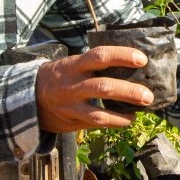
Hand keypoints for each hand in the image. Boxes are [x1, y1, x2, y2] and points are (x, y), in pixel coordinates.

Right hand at [36, 46, 153, 131]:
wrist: (31, 96)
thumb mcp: (72, 64)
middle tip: (148, 95)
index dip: (122, 56)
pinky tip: (128, 119)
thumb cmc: (61, 76)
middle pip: (103, 87)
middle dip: (128, 91)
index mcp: (74, 65)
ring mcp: (71, 105)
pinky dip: (115, 122)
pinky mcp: (71, 121)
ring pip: (99, 112)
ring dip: (123, 112)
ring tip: (143, 108)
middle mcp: (72, 85)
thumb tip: (132, 64)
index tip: (142, 59)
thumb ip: (94, 65)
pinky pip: (96, 123)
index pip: (100, 56)